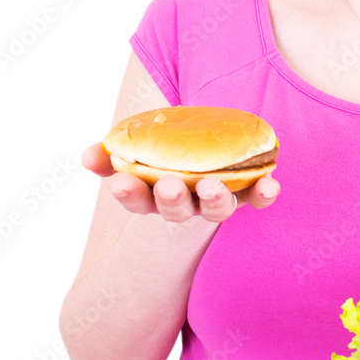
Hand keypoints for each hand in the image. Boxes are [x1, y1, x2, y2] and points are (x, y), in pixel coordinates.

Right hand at [81, 141, 280, 223]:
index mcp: (154, 194)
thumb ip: (112, 154)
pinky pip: (256, 197)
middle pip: (177, 210)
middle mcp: (186, 203)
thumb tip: (88, 155)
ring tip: (212, 186)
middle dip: (172, 200)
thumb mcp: (136, 149)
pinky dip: (263, 194)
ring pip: (216, 209)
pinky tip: (271, 184)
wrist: (207, 150)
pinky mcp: (247, 192)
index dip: (129, 193)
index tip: (120, 183)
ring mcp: (217, 200)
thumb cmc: (164, 151)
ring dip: (215, 199)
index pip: (137, 199)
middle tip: (169, 186)